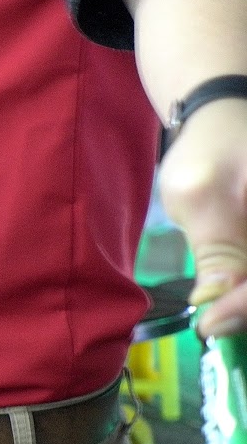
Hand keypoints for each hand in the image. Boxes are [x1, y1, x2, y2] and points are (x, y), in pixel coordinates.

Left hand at [158, 100, 246, 336]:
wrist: (226, 118)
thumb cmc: (211, 149)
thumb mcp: (201, 196)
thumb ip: (215, 252)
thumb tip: (215, 303)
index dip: (245, 305)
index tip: (209, 325)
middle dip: (246, 307)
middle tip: (212, 324)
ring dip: (245, 302)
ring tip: (219, 314)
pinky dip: (246, 292)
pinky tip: (231, 300)